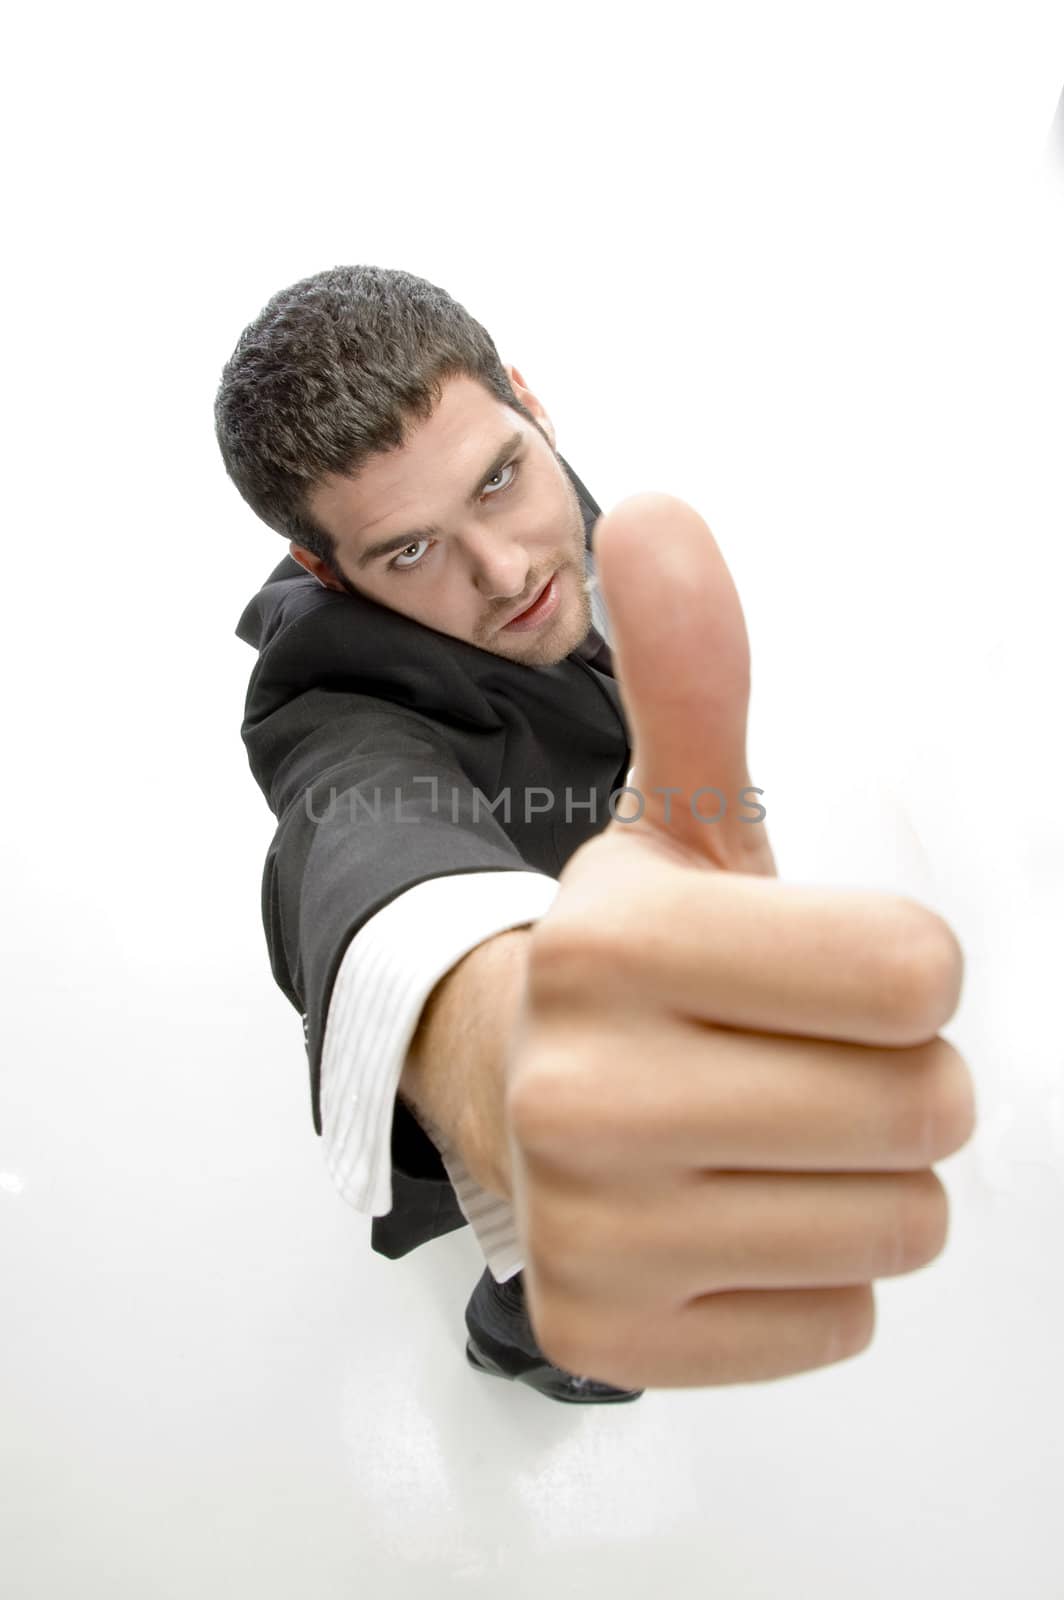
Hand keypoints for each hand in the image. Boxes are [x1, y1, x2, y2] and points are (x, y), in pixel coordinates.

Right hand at [503, 494, 975, 1389]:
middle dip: (895, 1078)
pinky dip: (811, 1271)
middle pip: (924, 1108)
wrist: (520, 1097)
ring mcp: (588, 1231)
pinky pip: (838, 1317)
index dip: (901, 971)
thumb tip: (662, 511)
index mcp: (607, 939)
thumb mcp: (674, 822)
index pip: (913, 975)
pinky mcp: (603, 1340)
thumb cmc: (638, 965)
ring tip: (763, 1135)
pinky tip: (729, 1217)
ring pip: (898, 1224)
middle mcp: (577, 1093)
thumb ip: (693, 674)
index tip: (819, 969)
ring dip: (862, 1176)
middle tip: (799, 1058)